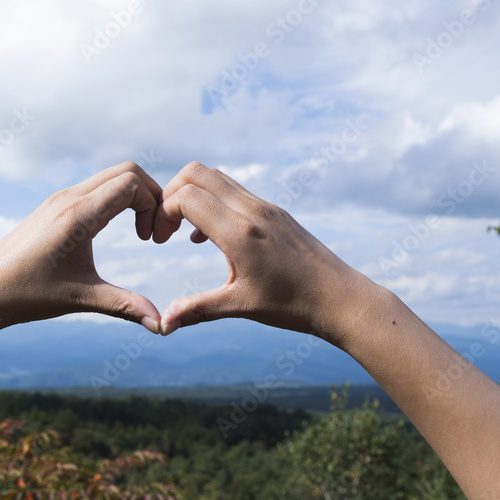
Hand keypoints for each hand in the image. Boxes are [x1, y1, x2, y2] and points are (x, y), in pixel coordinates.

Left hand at [0, 161, 162, 332]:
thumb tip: (162, 325)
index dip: (154, 205)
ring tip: (138, 233)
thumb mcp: (82, 298)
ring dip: (133, 196)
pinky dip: (115, 199)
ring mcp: (59, 198)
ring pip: (110, 176)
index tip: (151, 240)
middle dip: (151, 195)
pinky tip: (112, 231)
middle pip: (126, 171)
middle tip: (153, 231)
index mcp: (78, 215)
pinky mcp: (53, 205)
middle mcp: (69, 198)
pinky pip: (95, 187)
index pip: (131, 183)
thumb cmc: (28, 295)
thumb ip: (125, 306)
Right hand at [153, 162, 375, 340]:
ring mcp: (266, 207)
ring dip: (192, 196)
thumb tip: (163, 325)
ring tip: (182, 232)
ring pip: (216, 177)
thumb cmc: (293, 305)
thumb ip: (197, 309)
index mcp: (240, 232)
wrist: (341, 298)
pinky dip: (212, 202)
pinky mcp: (275, 211)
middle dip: (171, 194)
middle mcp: (252, 211)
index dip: (162, 211)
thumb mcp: (241, 306)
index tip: (158, 239)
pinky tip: (209, 237)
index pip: (186, 197)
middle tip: (164, 227)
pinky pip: (234, 192)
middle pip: (197, 173)